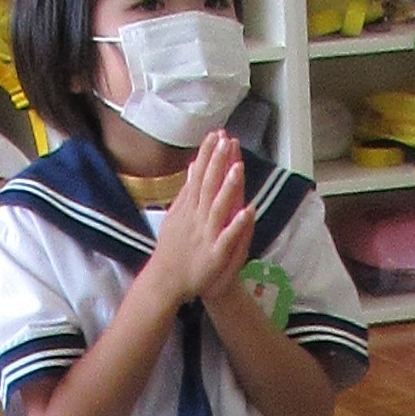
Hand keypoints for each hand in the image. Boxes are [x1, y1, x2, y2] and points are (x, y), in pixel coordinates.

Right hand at [144, 132, 252, 309]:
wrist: (166, 281)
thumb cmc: (173, 249)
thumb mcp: (176, 216)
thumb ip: (186, 192)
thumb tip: (192, 168)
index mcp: (189, 208)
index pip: (198, 176)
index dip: (207, 155)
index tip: (215, 135)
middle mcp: (196, 218)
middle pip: (208, 186)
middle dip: (217, 163)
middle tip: (226, 140)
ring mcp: (205, 235)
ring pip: (218, 207)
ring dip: (227, 188)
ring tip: (237, 167)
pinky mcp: (214, 254)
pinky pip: (227, 237)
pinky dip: (236, 225)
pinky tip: (248, 211)